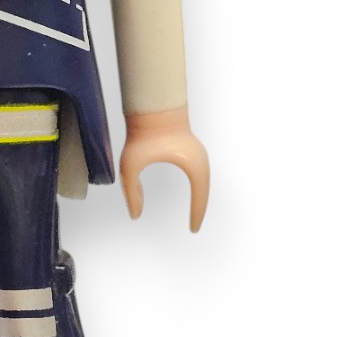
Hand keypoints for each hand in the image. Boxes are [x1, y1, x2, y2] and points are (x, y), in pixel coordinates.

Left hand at [119, 106, 209, 231]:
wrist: (152, 106)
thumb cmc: (142, 134)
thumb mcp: (131, 165)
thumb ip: (131, 192)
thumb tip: (135, 216)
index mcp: (193, 165)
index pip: (200, 197)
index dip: (197, 214)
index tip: (193, 230)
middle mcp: (201, 159)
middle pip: (205, 189)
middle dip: (201, 208)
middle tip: (195, 226)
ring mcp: (198, 152)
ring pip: (203, 180)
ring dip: (200, 195)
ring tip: (195, 213)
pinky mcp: (192, 148)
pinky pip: (199, 171)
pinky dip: (197, 184)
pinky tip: (192, 191)